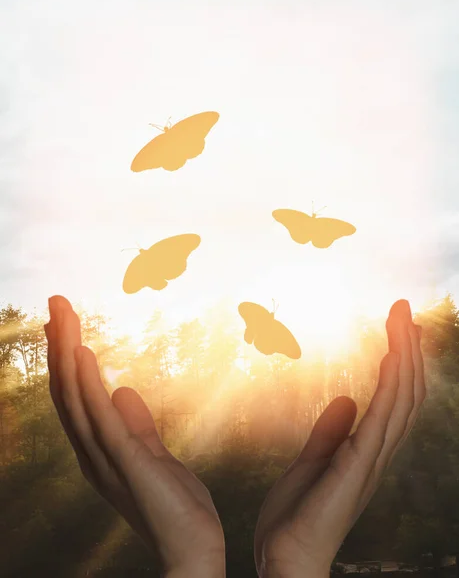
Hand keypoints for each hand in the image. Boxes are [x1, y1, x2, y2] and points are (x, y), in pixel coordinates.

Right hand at [45, 296, 224, 577]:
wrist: (194, 551)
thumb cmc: (175, 508)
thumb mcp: (155, 456)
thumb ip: (137, 425)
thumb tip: (123, 389)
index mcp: (100, 449)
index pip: (75, 395)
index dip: (66, 358)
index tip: (65, 322)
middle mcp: (92, 452)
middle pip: (67, 390)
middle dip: (60, 344)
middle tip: (56, 302)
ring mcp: (105, 458)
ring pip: (75, 397)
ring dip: (67, 352)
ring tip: (62, 314)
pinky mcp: (126, 462)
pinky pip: (100, 417)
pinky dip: (87, 383)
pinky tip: (81, 353)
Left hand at [254, 299, 423, 577]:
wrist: (286, 558)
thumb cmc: (297, 517)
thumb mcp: (311, 462)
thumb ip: (330, 433)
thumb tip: (346, 399)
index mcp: (366, 450)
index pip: (394, 398)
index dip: (399, 362)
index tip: (397, 327)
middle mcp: (377, 452)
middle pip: (405, 392)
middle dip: (406, 349)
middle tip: (403, 310)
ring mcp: (371, 459)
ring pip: (400, 398)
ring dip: (403, 356)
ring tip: (402, 319)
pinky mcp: (357, 465)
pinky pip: (382, 417)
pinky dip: (390, 384)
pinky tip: (391, 357)